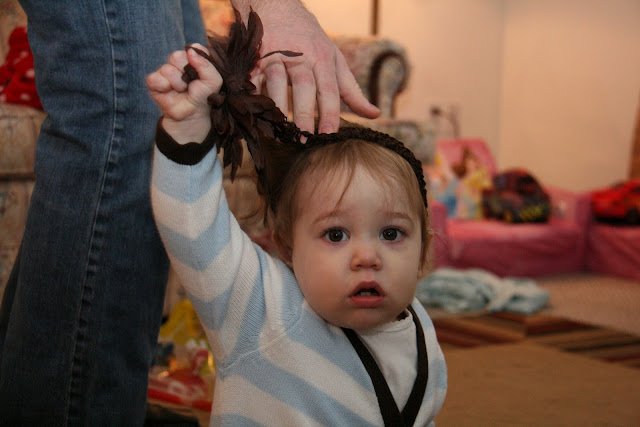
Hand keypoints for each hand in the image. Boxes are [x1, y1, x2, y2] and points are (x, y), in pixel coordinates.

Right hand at [146, 44, 222, 143]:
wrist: (193, 115)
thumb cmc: (204, 97)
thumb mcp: (214, 81)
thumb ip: (206, 64)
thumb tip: (190, 51)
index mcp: (192, 59)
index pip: (191, 49)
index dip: (196, 61)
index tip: (200, 74)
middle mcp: (178, 63)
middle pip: (176, 56)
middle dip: (185, 72)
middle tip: (190, 84)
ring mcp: (165, 72)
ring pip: (167, 69)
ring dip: (177, 84)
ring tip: (182, 91)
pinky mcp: (154, 82)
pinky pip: (154, 78)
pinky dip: (163, 86)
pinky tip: (169, 92)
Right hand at [238, 1, 380, 133]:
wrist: (276, 6)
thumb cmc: (309, 40)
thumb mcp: (334, 60)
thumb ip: (352, 91)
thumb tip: (374, 114)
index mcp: (322, 58)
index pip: (328, 89)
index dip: (329, 113)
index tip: (329, 135)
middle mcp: (299, 56)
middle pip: (303, 86)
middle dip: (304, 113)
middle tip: (304, 138)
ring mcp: (275, 56)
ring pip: (275, 82)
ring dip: (278, 107)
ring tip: (280, 131)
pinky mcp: (253, 59)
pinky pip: (252, 81)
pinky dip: (254, 97)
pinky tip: (257, 115)